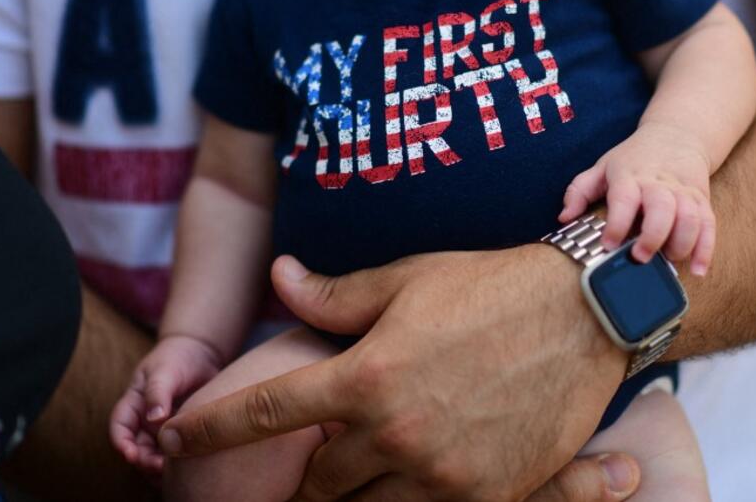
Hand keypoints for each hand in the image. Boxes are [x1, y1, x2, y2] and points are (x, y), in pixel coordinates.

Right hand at [109, 334, 223, 473]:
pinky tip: (188, 468)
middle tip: (159, 467)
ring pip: (155, 455)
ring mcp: (163, 428)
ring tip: (174, 471)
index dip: (121, 443)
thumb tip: (154, 418)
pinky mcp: (182, 433)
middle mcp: (145, 420)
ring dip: (160, 466)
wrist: (203, 354)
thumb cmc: (178, 357)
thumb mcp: (165, 370)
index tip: (130, 454)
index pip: (119, 427)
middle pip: (137, 448)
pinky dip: (178, 464)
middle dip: (144, 460)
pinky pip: (176, 454)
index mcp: (134, 403)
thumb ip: (157, 392)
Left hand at [158, 248, 633, 500]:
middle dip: (305, 472)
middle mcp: (394, 434)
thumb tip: (277, 276)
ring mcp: (441, 474)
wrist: (584, 314)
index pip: (266, 411)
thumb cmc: (489, 287)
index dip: (208, 430)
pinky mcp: (486, 497)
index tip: (171, 443)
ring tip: (361, 469)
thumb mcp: (405, 279)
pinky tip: (410, 482)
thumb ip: (332, 293)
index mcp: (365, 375)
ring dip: (352, 495)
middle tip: (315, 456)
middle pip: (316, 480)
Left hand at [559, 122, 715, 274]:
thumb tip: (563, 218)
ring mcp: (683, 191)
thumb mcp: (602, 168)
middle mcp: (658, 184)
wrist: (676, 135)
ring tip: (668, 262)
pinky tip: (698, 270)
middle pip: (662, 208)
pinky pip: (709, 224)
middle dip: (653, 235)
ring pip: (690, 217)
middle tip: (640, 257)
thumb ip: (579, 191)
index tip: (608, 245)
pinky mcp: (701, 200)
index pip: (624, 198)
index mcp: (629, 176)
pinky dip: (706, 249)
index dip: (616, 223)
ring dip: (682, 243)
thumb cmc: (633, 158)